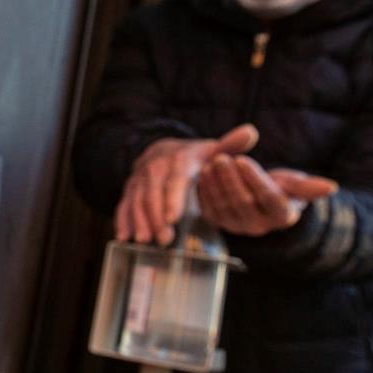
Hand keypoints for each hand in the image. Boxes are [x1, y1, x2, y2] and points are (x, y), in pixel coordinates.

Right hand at [117, 124, 258, 243]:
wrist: (162, 151)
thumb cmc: (193, 157)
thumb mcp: (212, 150)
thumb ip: (230, 146)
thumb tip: (251, 132)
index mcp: (178, 160)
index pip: (174, 180)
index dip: (172, 198)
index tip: (173, 218)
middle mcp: (154, 168)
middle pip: (152, 194)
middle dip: (156, 217)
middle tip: (164, 239)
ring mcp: (139, 180)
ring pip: (136, 201)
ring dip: (139, 221)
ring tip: (146, 240)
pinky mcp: (130, 191)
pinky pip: (123, 205)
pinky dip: (122, 221)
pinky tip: (124, 237)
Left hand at [196, 155, 337, 236]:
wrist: (258, 200)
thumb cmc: (280, 187)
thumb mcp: (292, 184)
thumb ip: (307, 187)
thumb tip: (332, 188)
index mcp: (281, 216)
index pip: (268, 198)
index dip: (254, 179)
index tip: (242, 159)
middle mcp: (259, 226)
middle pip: (243, 202)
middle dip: (230, 179)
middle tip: (220, 158)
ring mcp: (238, 227)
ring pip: (224, 205)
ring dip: (215, 183)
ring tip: (211, 162)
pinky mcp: (220, 224)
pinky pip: (211, 209)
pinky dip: (206, 191)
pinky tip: (203, 173)